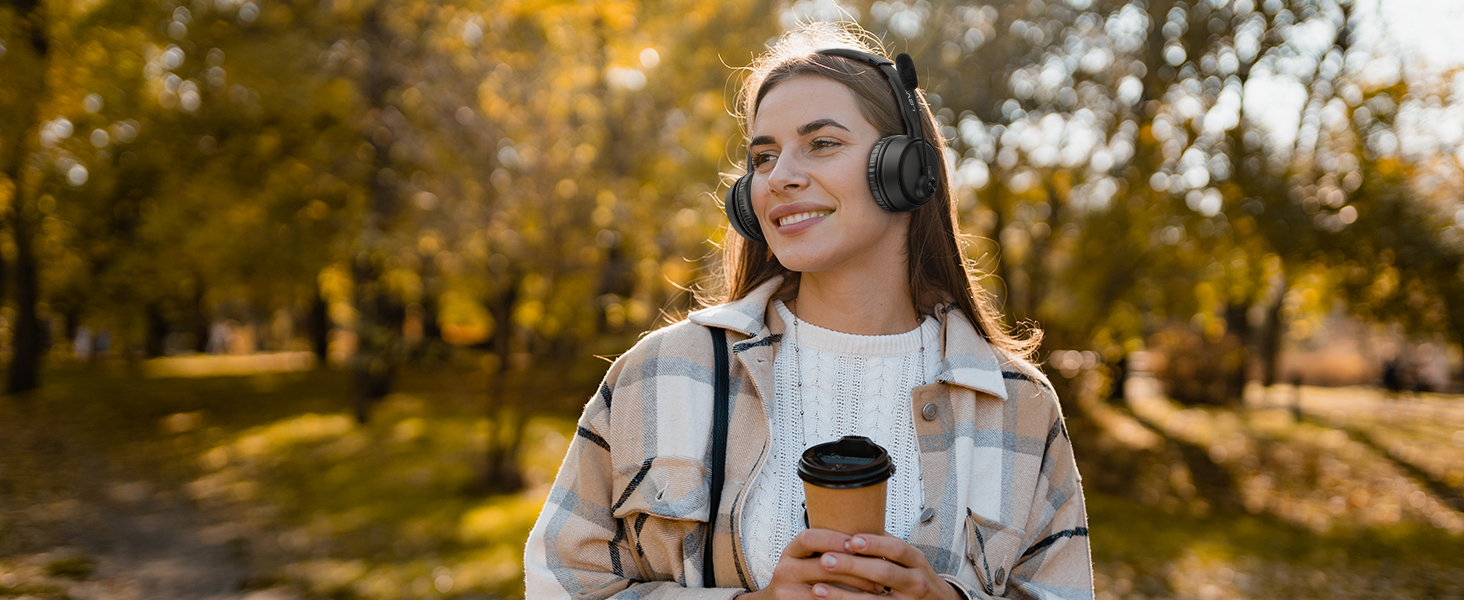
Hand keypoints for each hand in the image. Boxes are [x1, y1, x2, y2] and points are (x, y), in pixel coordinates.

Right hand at [738, 529, 883, 599]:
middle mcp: (784, 571)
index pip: (808, 538)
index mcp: (790, 552)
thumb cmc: (802, 579)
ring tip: (878, 587)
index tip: (856, 542)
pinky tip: (861, 598)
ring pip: (826, 589)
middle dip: (853, 567)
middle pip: (821, 565)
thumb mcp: (807, 559)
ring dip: (856, 588)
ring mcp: (787, 593)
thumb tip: (867, 534)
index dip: (833, 538)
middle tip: (878, 568)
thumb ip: (826, 548)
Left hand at [806, 534, 961, 599]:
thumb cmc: (915, 576)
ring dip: (844, 595)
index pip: (896, 549)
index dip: (874, 543)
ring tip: (818, 589)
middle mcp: (915, 582)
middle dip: (852, 566)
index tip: (850, 540)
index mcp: (916, 560)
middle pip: (883, 572)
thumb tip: (852, 519)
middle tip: (825, 560)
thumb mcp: (908, 558)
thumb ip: (885, 543)